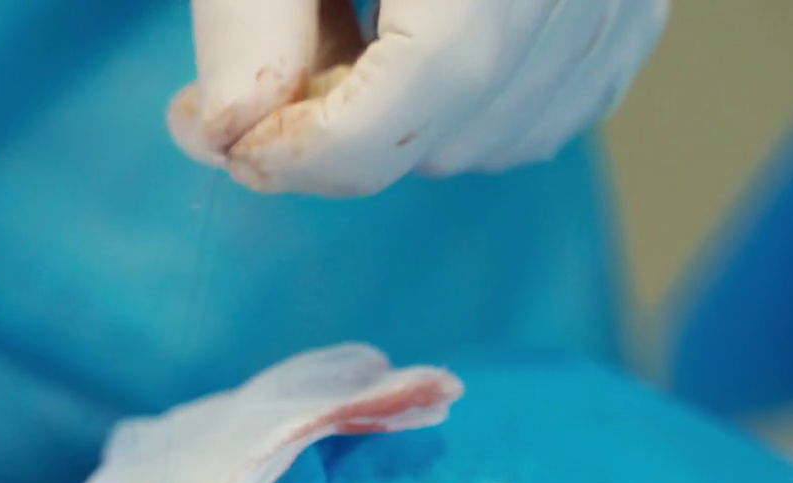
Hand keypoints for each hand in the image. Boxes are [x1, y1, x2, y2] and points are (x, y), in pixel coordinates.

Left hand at [168, 0, 666, 195]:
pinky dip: (477, 113)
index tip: (234, 144)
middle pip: (457, 124)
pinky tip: (410, 53)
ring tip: (344, 30)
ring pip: (506, 135)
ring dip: (405, 125)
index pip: (426, 87)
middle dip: (343, 132)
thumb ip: (249, 23)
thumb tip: (235, 140)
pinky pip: (558, 109)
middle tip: (271, 73)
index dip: (315, 150)